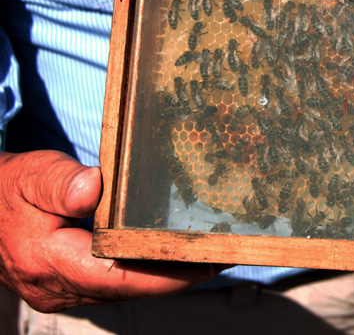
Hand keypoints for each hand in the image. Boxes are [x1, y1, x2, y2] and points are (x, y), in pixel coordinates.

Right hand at [0, 150, 219, 312]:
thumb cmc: (11, 188)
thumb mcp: (31, 176)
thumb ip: (61, 182)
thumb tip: (92, 187)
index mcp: (47, 262)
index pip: (116, 277)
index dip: (163, 276)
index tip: (203, 265)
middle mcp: (56, 288)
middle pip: (127, 288)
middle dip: (174, 276)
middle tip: (220, 257)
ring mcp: (62, 292)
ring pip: (122, 290)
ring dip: (161, 276)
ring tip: (205, 255)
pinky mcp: (69, 287)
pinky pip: (114, 285)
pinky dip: (142, 272)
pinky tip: (169, 257)